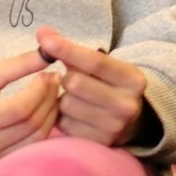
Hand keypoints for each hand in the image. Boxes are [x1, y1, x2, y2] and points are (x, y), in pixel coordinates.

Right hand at [0, 51, 58, 171]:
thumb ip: (15, 66)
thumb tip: (49, 54)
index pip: (19, 109)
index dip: (40, 90)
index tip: (48, 74)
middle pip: (30, 125)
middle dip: (49, 100)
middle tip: (56, 82)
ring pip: (36, 140)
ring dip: (51, 114)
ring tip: (53, 95)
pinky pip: (31, 150)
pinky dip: (44, 130)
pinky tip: (46, 113)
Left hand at [36, 28, 148, 145]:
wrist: (129, 122)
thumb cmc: (108, 86)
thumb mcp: (102, 67)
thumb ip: (72, 51)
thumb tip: (42, 32)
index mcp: (134, 80)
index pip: (95, 61)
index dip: (67, 49)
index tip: (44, 39)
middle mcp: (127, 105)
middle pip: (75, 83)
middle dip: (67, 79)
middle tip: (74, 81)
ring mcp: (113, 127)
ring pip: (66, 104)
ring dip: (63, 99)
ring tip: (76, 99)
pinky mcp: (97, 143)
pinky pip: (64, 124)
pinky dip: (63, 117)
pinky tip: (74, 115)